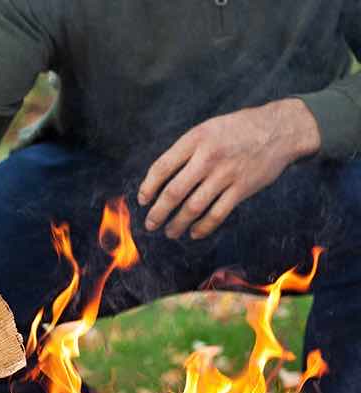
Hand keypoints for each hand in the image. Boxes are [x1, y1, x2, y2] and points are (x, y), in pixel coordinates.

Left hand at [138, 99, 320, 239]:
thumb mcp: (209, 129)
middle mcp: (208, 156)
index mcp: (196, 139)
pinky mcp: (241, 188)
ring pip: (193, 208)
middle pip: (173, 192)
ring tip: (170, 232)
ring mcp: (226, 174)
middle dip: (158, 213)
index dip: (148, 187)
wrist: (282, 129)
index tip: (142, 200)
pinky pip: (216, 215)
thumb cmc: (239, 130)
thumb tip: (161, 179)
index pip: (162, 167)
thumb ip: (186, 151)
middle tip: (150, 224)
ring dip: (177, 225)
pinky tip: (194, 233)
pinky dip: (202, 228)